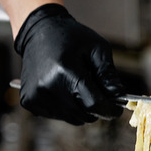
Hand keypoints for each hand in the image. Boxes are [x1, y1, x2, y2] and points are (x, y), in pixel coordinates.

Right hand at [14, 4, 124, 124]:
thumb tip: (120, 96)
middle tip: (95, 90)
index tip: (117, 109)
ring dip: (81, 108)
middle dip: (95, 107)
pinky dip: (66, 108)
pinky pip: (58, 116)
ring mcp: (37, 96)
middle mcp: (49, 87)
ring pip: (73, 118)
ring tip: (76, 86)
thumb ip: (109, 74)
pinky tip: (63, 89)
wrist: (38, 31)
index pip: (94, 105)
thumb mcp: (97, 49)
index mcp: (66, 72)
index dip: (110, 110)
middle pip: (85, 115)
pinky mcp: (30, 101)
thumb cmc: (71, 38)